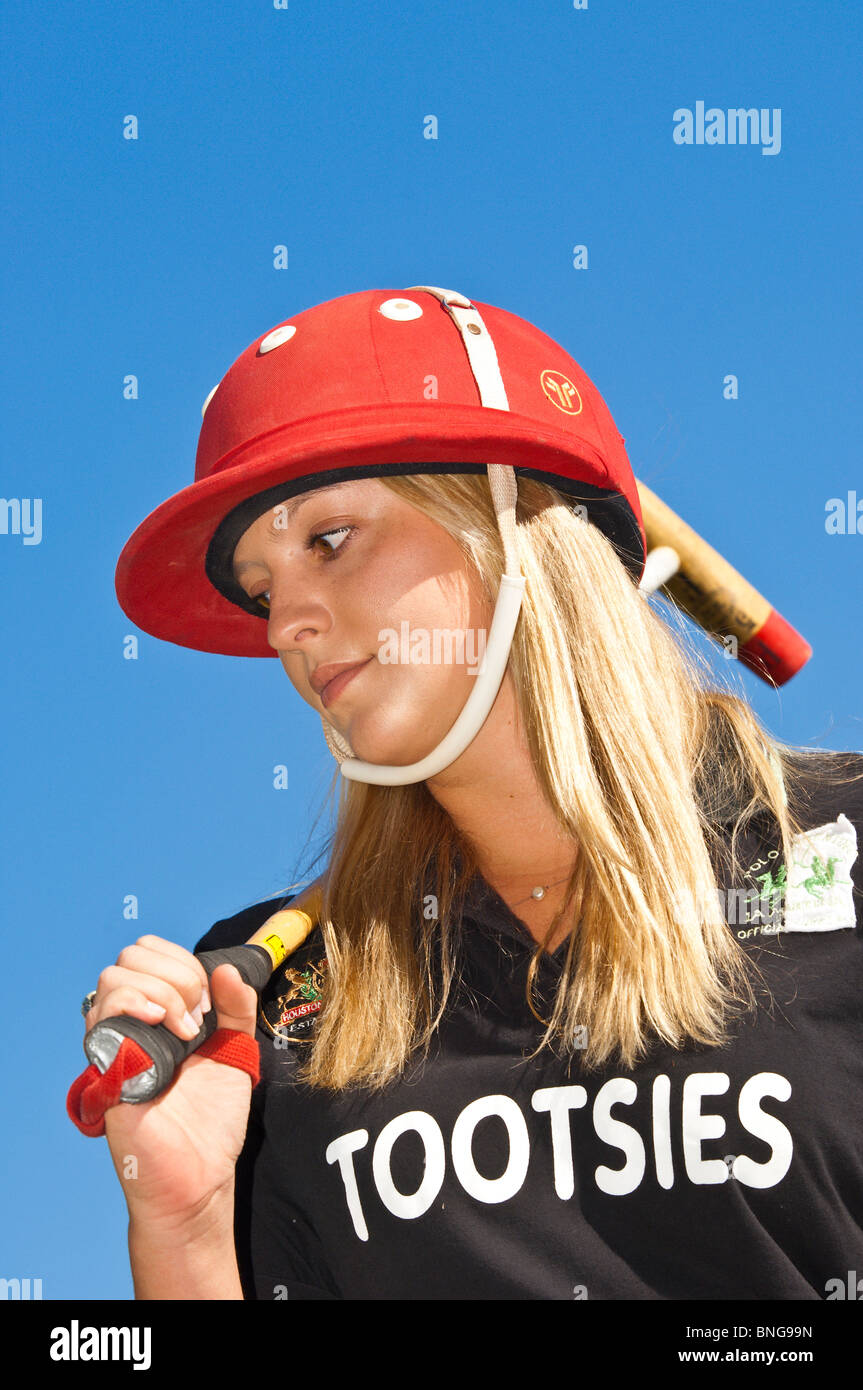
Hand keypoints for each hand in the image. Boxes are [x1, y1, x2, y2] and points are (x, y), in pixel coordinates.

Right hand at [86, 937, 259, 1224]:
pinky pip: (103, 1019)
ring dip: (160, 991)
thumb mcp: (235, 1050)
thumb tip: (225, 969)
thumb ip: (237, 1007)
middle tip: (198, 1016)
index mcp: (158, 1013)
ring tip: (184, 1031)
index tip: (209, 1001)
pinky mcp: (106, 1070)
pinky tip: (163, 1026)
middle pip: (130, 957)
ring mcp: (114, 1045)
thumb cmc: (212, 1120)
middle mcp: (131, 1024)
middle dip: (175, 974)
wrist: (202, 1175)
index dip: (182, 962)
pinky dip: (134, 1006)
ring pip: (113, 979)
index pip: (150, 952)